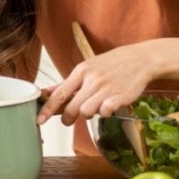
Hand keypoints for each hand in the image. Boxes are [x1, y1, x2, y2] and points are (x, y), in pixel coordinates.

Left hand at [36, 44, 155, 125]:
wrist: (139, 59)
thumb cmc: (110, 64)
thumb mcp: (87, 68)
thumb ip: (67, 83)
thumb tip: (47, 92)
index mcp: (81, 71)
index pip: (59, 94)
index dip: (47, 109)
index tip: (39, 120)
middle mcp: (92, 79)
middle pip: (71, 107)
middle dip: (67, 118)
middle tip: (69, 120)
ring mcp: (107, 88)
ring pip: (86, 112)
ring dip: (87, 114)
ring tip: (92, 108)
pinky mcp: (121, 96)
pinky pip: (105, 113)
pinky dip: (104, 114)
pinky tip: (107, 108)